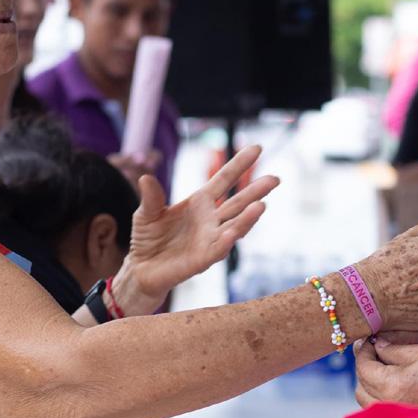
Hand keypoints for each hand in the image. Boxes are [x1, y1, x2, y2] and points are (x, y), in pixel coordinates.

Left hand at [111, 145, 278, 314]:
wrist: (142, 269)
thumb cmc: (148, 239)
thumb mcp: (147, 213)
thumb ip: (152, 197)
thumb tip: (145, 178)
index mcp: (200, 203)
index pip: (224, 180)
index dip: (239, 164)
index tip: (256, 148)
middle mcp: (211, 220)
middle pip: (238, 202)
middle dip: (256, 191)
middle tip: (275, 179)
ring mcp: (210, 239)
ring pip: (235, 225)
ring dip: (249, 217)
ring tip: (262, 205)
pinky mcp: (204, 259)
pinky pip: (220, 248)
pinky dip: (228, 239)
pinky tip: (236, 231)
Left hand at [354, 338, 417, 417]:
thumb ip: (395, 349)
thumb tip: (377, 345)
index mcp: (393, 385)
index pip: (363, 368)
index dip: (364, 350)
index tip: (371, 339)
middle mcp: (394, 407)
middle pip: (362, 390)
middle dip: (365, 369)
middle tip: (377, 352)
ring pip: (372, 404)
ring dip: (373, 386)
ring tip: (387, 367)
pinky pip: (388, 412)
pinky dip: (385, 398)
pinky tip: (399, 383)